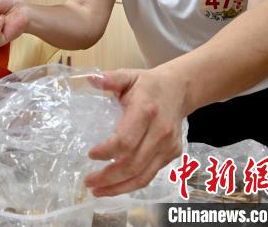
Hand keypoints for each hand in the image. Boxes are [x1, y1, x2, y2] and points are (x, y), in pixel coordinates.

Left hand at [84, 68, 186, 195]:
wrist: (179, 89)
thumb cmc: (147, 84)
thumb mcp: (128, 76)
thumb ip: (110, 79)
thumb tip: (90, 79)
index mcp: (145, 111)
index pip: (126, 139)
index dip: (107, 151)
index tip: (90, 154)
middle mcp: (159, 132)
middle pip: (133, 163)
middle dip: (108, 176)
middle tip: (88, 181)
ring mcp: (168, 146)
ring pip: (143, 175)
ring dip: (118, 187)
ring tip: (97, 191)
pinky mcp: (171, 154)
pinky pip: (150, 175)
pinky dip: (131, 185)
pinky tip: (114, 187)